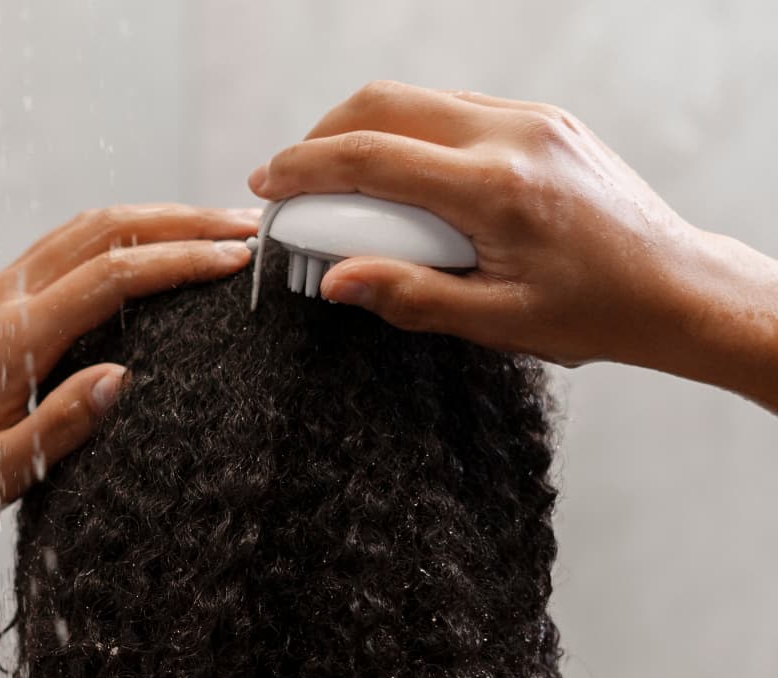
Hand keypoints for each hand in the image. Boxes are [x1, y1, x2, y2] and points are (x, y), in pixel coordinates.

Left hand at [0, 205, 257, 536]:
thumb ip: (60, 425)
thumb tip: (122, 378)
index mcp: (11, 339)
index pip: (111, 277)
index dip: (179, 263)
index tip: (235, 262)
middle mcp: (1, 299)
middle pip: (103, 230)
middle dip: (180, 223)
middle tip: (244, 229)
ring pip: (83, 229)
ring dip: (152, 220)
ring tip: (211, 229)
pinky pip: (63, 247)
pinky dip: (117, 236)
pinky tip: (149, 248)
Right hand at [247, 82, 703, 369]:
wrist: (670, 286)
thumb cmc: (589, 314)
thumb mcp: (493, 322)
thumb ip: (409, 297)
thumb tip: (335, 281)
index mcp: (495, 188)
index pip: (372, 156)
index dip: (304, 168)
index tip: (266, 184)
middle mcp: (513, 134)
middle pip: (385, 103)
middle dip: (322, 136)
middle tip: (292, 180)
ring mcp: (531, 118)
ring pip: (418, 97)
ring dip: (365, 131)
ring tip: (339, 183)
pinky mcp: (541, 120)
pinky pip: (455, 108)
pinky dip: (409, 133)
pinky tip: (398, 178)